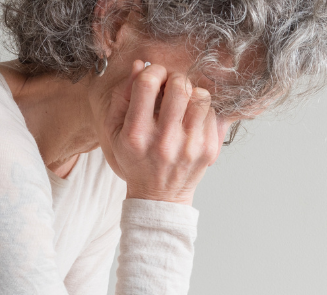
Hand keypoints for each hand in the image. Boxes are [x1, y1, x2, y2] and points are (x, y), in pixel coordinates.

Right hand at [103, 60, 232, 204]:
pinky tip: (191, 119)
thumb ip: (122, 96)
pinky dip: (202, 110)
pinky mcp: (208, 150)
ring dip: (191, 93)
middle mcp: (163, 141)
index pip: (148, 83)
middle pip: (179, 85)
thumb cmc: (134, 160)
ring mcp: (189, 147)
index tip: (154, 77)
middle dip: (175, 79)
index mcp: (136, 134)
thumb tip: (141, 65)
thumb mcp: (115, 132)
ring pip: (200, 96)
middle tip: (171, 87)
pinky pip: (212, 113)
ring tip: (183, 102)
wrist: (158, 197)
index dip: (153, 71)